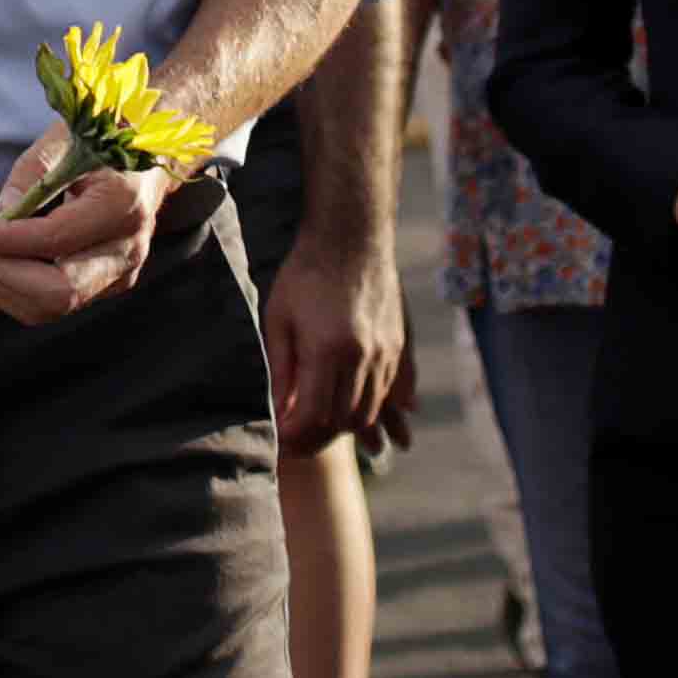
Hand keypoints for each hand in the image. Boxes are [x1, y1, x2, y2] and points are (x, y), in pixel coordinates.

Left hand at [0, 130, 161, 326]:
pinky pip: (55, 305)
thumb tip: (2, 213)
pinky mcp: (109, 286)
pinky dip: (18, 292)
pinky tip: (1, 264)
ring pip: (53, 307)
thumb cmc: (103, 143)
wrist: (147, 161)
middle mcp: (128, 248)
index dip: (4, 240)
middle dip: (3, 274)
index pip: (55, 239)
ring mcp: (121, 273)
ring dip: (5, 287)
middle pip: (58, 291)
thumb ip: (31, 175)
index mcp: (122, 204)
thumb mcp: (64, 139)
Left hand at [265, 211, 410, 455]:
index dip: (295, 435)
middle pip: (343, 420)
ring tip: (323, 428)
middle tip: (298, 439)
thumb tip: (279, 414)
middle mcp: (361, 356)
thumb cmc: (305, 276)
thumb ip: (281, 371)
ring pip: (369, 410)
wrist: (351, 238)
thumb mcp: (279, 320)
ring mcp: (385, 352)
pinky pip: (393, 392)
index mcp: (326, 350)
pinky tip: (369, 419)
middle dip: (318, 437)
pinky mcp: (398, 346)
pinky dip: (378, 410)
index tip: (280, 439)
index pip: (312, 415)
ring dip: (346, 426)